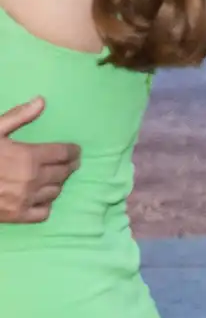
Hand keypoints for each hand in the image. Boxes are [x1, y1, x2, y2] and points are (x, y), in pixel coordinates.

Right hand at [0, 97, 79, 223]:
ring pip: (56, 191)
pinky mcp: (18, 216)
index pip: (63, 154)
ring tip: (55, 177)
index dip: (72, 151)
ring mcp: (26, 199)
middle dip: (69, 166)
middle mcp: (33, 179)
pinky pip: (44, 212)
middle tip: (71, 163)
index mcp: (28, 156)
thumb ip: (18, 116)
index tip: (75, 150)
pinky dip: (46, 204)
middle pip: (63, 173)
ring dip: (57, 183)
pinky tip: (41, 197)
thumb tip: (41, 101)